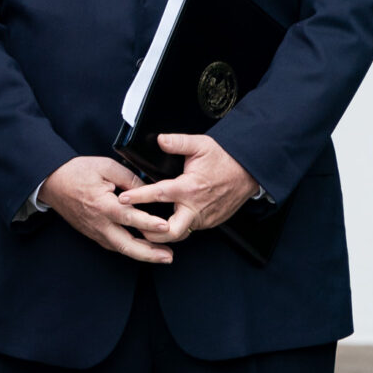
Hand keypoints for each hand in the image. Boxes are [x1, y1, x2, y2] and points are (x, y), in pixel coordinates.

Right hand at [40, 155, 173, 263]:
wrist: (52, 182)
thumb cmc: (77, 172)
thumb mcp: (105, 166)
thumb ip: (129, 178)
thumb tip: (149, 189)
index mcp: (102, 205)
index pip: (129, 217)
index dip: (149, 223)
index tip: (166, 227)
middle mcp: (99, 223)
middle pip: (126, 245)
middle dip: (149, 253)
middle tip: (168, 256)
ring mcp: (95, 231)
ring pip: (121, 249)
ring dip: (143, 255)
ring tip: (163, 256)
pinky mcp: (93, 233)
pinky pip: (113, 245)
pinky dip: (130, 249)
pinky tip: (143, 250)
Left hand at [115, 133, 258, 244]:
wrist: (249, 171)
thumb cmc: (225, 158)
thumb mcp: (200, 144)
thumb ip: (177, 142)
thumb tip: (159, 140)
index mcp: (189, 187)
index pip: (157, 194)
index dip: (138, 197)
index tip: (123, 199)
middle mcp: (196, 207)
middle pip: (171, 231)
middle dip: (152, 232)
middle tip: (137, 225)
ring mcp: (205, 217)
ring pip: (181, 233)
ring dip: (164, 231)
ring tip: (149, 225)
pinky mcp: (211, 221)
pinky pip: (192, 228)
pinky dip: (179, 226)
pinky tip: (169, 219)